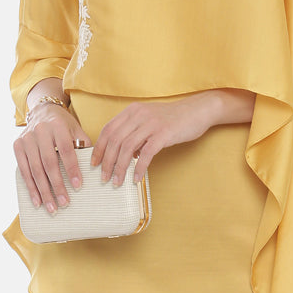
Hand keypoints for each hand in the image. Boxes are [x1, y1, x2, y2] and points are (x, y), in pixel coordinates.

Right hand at [14, 104, 91, 211]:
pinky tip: (37, 201)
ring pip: (35, 169)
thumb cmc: (64, 124)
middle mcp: (40, 131)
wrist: (43, 110)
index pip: (65, 150)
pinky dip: (31, 187)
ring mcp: (26, 138)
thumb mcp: (76, 130)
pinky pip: (23, 170)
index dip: (71, 169)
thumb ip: (83, 146)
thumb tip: (94, 169)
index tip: (78, 186)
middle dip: (57, 186)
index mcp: (57, 126)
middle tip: (64, 203)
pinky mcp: (17, 145)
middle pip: (49, 163)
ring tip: (52, 207)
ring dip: (43, 191)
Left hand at [91, 95, 219, 185]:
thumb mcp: (149, 120)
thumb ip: (135, 132)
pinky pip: (146, 154)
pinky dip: (139, 168)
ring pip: (127, 148)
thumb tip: (125, 154)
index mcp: (132, 111)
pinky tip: (136, 178)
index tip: (95, 163)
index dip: (99, 148)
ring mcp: (151, 123)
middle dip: (107, 162)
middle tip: (104, 178)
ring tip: (117, 181)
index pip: (108, 130)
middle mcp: (138, 115)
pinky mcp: (164, 133)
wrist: (198, 110)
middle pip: (115, 140)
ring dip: (120, 167)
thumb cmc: (174, 118)